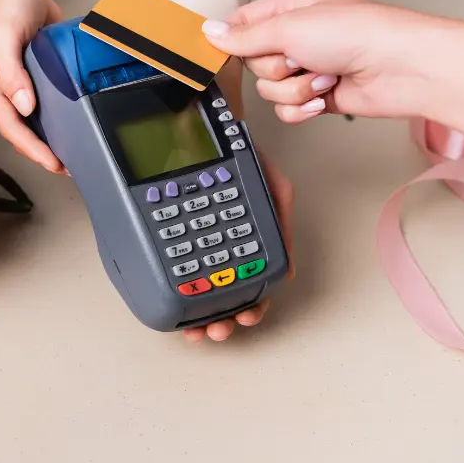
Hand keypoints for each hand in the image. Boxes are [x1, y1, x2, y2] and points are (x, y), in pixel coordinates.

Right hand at [0, 0, 65, 172]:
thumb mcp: (6, 34)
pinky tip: (70, 131)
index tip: (52, 162)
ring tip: (70, 156)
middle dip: (39, 152)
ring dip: (46, 142)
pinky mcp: (33, 82)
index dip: (30, 147)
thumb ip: (12, 70)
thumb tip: (24, 107)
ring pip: (29, 125)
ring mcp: (16, 89)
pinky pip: (41, 110)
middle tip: (66, 166)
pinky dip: (54, 124)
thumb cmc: (10, 7)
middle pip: (18, 131)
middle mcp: (0, 92)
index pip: (9, 125)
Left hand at [182, 146, 294, 344]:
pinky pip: (180, 272)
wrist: (208, 130)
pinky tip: (176, 304)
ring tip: (195, 329)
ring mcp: (204, 245)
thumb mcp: (274, 188)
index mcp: (254, 242)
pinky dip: (181, 293)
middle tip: (213, 332)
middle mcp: (229, 248)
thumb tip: (287, 273)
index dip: (250, 307)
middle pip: (226, 296)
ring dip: (200, 314)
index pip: (255, 285)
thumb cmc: (246, 158)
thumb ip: (279, 226)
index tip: (242, 318)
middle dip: (220, 319)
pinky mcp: (180, 238)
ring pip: (202, 291)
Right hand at [201, 0, 433, 122]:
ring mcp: (310, 68)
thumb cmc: (361, 34)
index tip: (222, 53)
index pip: (243, 24)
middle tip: (299, 59)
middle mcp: (300, 37)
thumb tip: (211, 32)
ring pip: (270, 90)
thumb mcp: (290, 27)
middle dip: (276, 68)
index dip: (231, 40)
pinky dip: (302, 108)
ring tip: (323, 77)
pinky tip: (323, 97)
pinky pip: (288, 110)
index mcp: (291, 9)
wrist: (403, 69)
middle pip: (254, 63)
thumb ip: (245, 36)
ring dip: (294, 89)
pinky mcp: (319, 96)